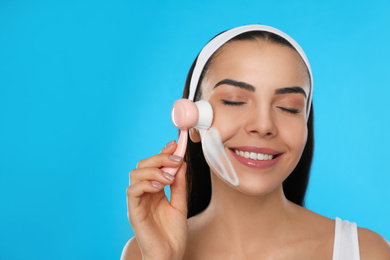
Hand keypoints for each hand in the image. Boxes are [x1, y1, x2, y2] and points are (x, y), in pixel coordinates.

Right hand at [126, 141, 187, 259]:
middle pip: (142, 165)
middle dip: (159, 158)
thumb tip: (181, 163)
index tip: (176, 144)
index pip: (154, 165)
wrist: (170, 255)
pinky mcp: (133, 211)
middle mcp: (144, 193)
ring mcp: (137, 201)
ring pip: (135, 174)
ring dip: (153, 170)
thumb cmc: (173, 233)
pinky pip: (132, 190)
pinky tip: (159, 187)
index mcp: (154, 190)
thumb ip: (180, 184)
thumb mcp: (181, 203)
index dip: (163, 153)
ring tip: (168, 177)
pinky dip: (145, 184)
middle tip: (175, 159)